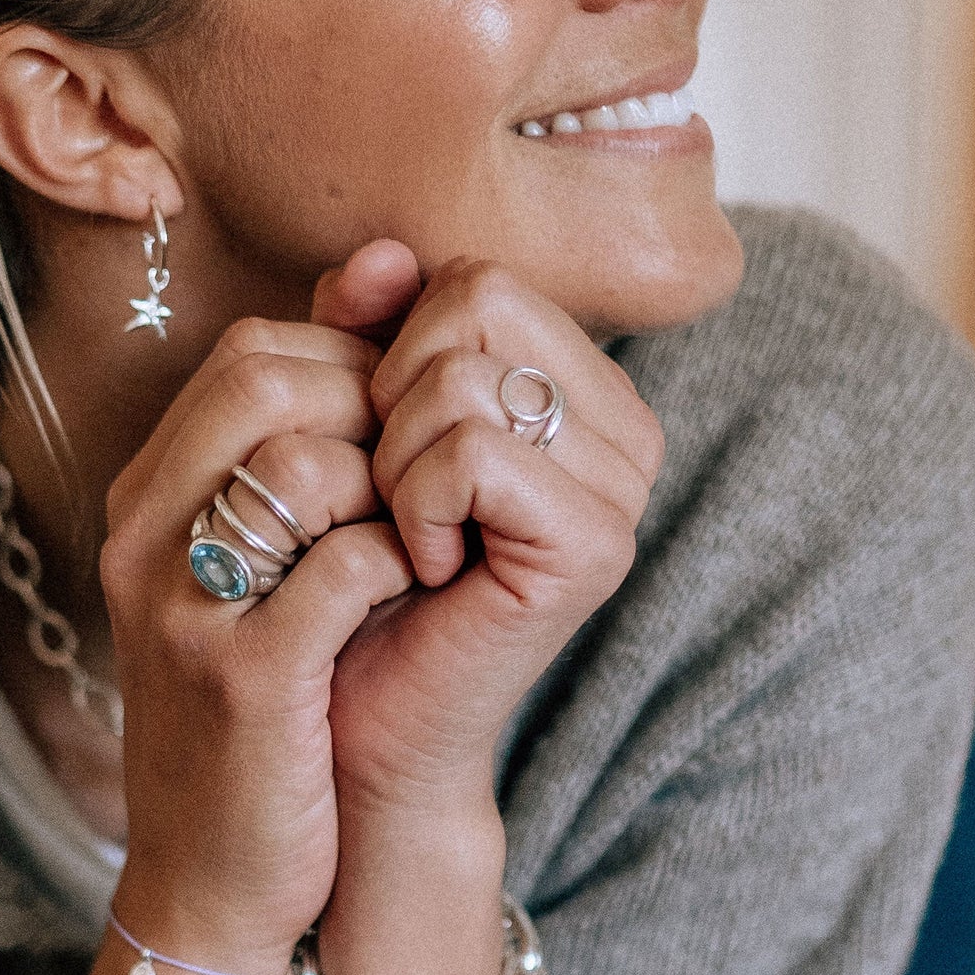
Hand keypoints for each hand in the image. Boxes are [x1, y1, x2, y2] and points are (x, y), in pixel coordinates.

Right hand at [100, 317, 414, 973]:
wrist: (213, 877)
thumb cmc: (259, 715)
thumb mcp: (254, 579)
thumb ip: (302, 453)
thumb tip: (380, 280)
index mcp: (146, 504)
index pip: (248, 357)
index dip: (352, 370)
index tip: (406, 436)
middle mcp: (143, 540)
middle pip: (268, 381)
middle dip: (375, 411)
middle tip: (422, 478)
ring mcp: (185, 609)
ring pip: (304, 463)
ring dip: (393, 488)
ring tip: (416, 539)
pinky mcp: (245, 680)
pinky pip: (345, 566)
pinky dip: (400, 563)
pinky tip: (413, 593)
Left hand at [312, 245, 664, 818]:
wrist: (360, 720)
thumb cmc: (354, 577)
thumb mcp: (357, 433)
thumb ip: (369, 336)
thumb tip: (376, 253)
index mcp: (578, 386)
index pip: (471, 278)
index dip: (390, 350)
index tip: (380, 449)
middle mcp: (621, 426)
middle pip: (475, 299)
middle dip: (390, 392)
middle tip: (388, 492)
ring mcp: (620, 487)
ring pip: (463, 375)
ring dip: (393, 461)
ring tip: (405, 534)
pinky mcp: (596, 545)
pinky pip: (472, 452)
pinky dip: (415, 506)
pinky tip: (423, 567)